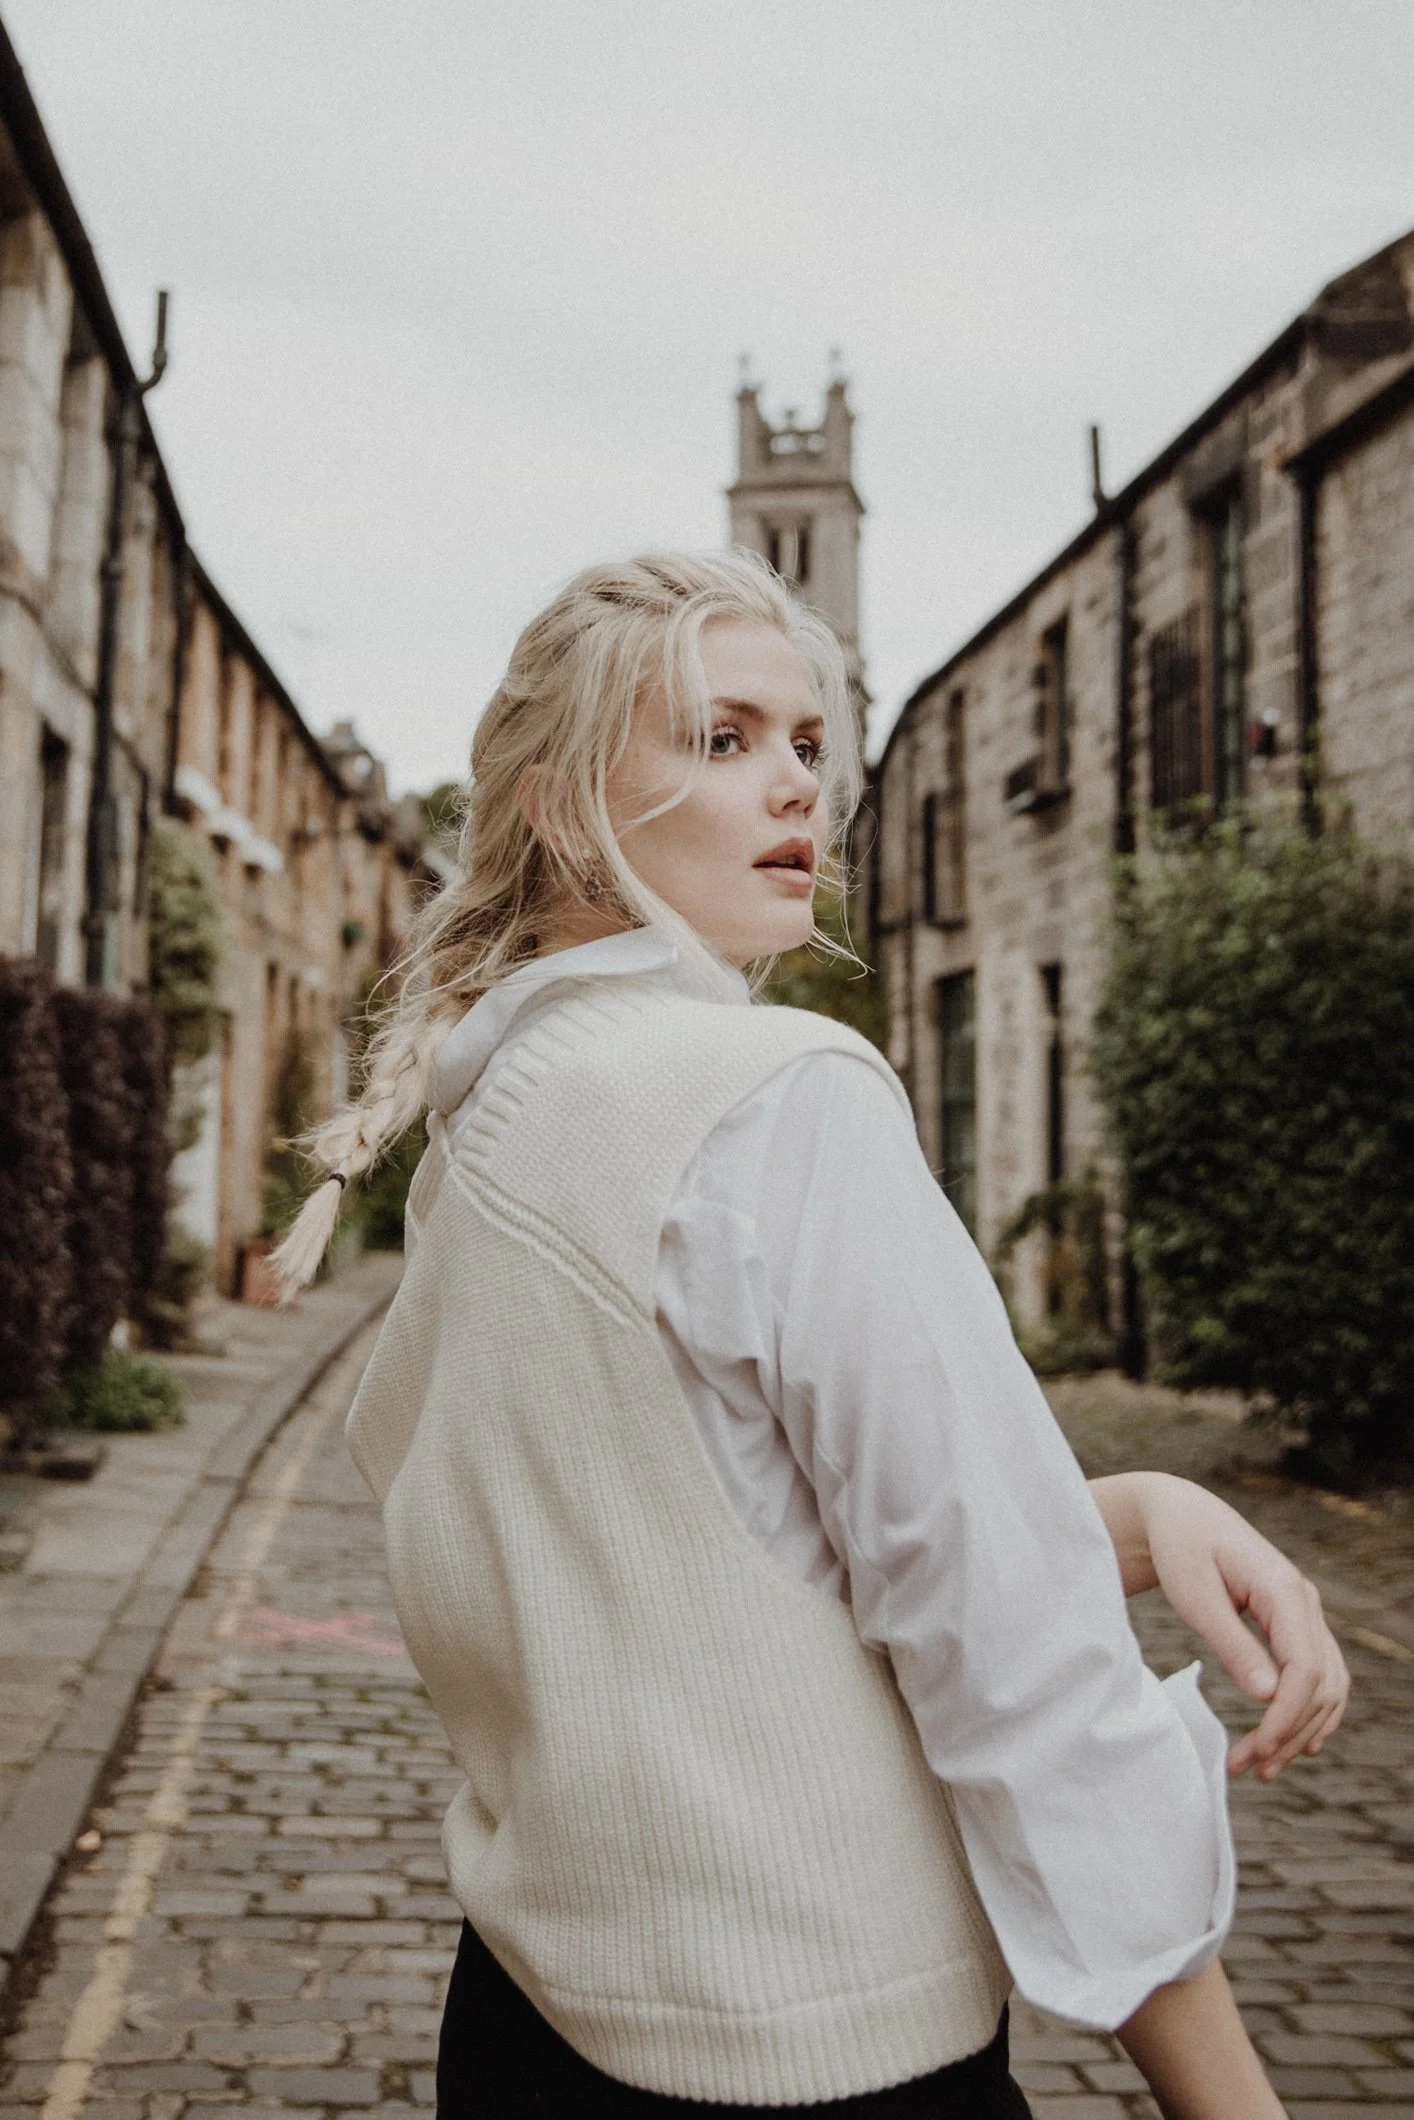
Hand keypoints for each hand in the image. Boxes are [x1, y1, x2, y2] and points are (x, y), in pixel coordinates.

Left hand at [1089, 1471, 1348, 1778]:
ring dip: (1300, 1731)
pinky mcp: (1295, 1624)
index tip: (1255, 1751)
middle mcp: (1306, 1602)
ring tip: (1260, 1767)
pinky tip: (1291, 1743)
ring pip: (1326, 1686)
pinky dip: (1307, 1712)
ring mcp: (1305, 1613)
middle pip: (1321, 1684)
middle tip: (1247, 1769)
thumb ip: (1232, 1644)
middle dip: (1289, 1733)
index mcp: (1284, 1589)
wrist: (1180, 1515)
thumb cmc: (1181, 1548)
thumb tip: (1267, 1697)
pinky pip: (1317, 1676)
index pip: (1305, 1667)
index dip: (1286, 1717)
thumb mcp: (1195, 1595)